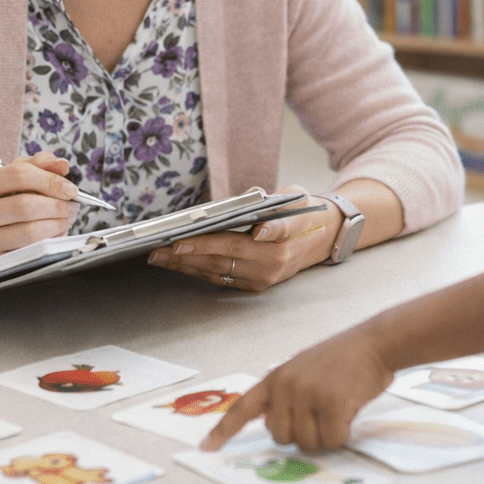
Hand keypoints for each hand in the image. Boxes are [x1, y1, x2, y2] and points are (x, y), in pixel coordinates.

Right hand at [0, 151, 79, 270]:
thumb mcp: (9, 179)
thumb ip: (36, 166)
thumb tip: (61, 164)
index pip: (18, 175)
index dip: (50, 180)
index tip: (69, 188)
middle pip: (25, 205)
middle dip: (57, 205)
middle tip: (72, 205)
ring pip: (29, 232)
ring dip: (57, 224)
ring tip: (66, 219)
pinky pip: (30, 251)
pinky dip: (50, 241)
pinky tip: (55, 234)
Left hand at [145, 185, 336, 290]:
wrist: (323, 239)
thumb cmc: (304, 213)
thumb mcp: (296, 197)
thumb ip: (271, 202)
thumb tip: (249, 196)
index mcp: (284, 239)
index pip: (247, 238)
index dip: (217, 240)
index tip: (194, 238)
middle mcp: (273, 263)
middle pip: (225, 256)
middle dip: (190, 252)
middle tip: (162, 247)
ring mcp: (263, 278)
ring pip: (218, 271)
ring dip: (186, 265)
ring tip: (159, 256)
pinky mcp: (255, 287)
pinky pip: (220, 278)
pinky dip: (196, 270)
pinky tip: (177, 262)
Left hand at [201, 329, 393, 451]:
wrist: (373, 342)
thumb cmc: (343, 359)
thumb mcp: (304, 371)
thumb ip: (287, 397)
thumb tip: (280, 431)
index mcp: (275, 378)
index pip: (242, 407)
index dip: (223, 431)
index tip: (206, 449)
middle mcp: (286, 386)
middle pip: (280, 438)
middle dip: (302, 435)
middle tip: (322, 414)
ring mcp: (307, 394)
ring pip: (306, 444)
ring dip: (325, 436)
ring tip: (338, 408)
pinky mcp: (331, 404)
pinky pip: (332, 440)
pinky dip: (343, 434)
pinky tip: (349, 411)